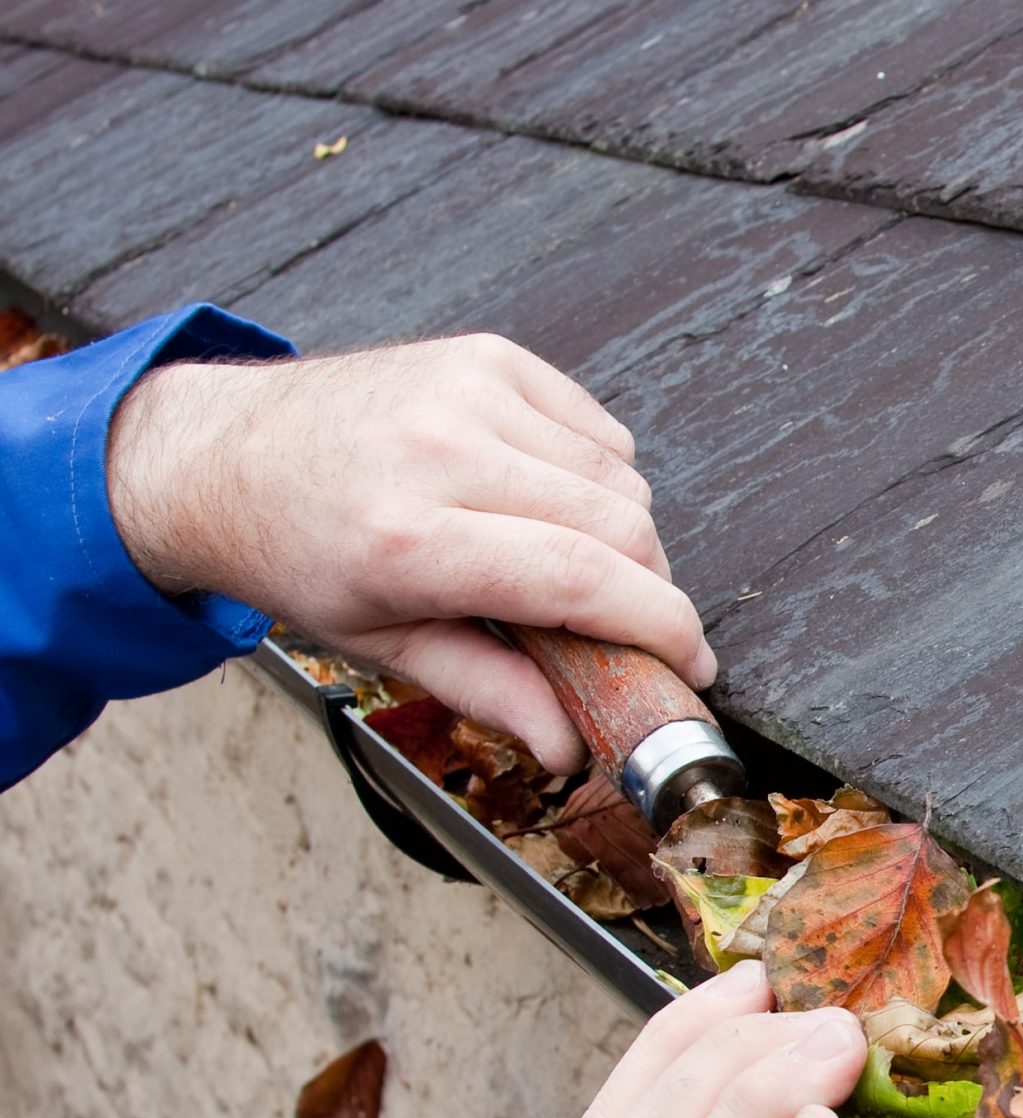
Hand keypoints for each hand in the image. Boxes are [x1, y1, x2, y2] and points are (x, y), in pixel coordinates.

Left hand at [106, 332, 712, 773]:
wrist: (223, 454)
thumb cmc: (300, 554)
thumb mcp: (380, 644)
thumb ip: (488, 691)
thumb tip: (570, 748)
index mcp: (407, 537)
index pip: (582, 579)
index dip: (661, 627)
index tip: (692, 664)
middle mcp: (440, 450)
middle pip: (622, 527)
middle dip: (648, 590)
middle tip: (626, 626)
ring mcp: (467, 391)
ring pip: (623, 479)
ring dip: (621, 534)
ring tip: (564, 558)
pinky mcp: (488, 357)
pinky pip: (598, 430)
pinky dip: (598, 476)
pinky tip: (545, 499)